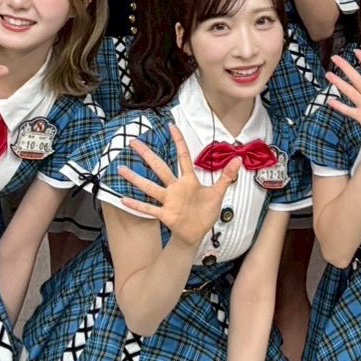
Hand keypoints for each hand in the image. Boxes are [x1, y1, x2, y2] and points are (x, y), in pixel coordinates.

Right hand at [117, 125, 241, 244]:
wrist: (198, 233)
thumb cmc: (205, 213)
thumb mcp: (218, 193)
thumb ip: (227, 176)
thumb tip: (239, 159)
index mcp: (189, 180)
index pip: (183, 156)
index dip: (179, 141)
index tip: (171, 126)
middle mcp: (176, 188)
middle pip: (160, 167)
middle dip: (147, 155)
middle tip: (134, 142)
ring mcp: (169, 201)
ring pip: (150, 187)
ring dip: (136, 179)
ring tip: (121, 168)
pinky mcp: (166, 214)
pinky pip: (149, 209)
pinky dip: (137, 205)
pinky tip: (123, 200)